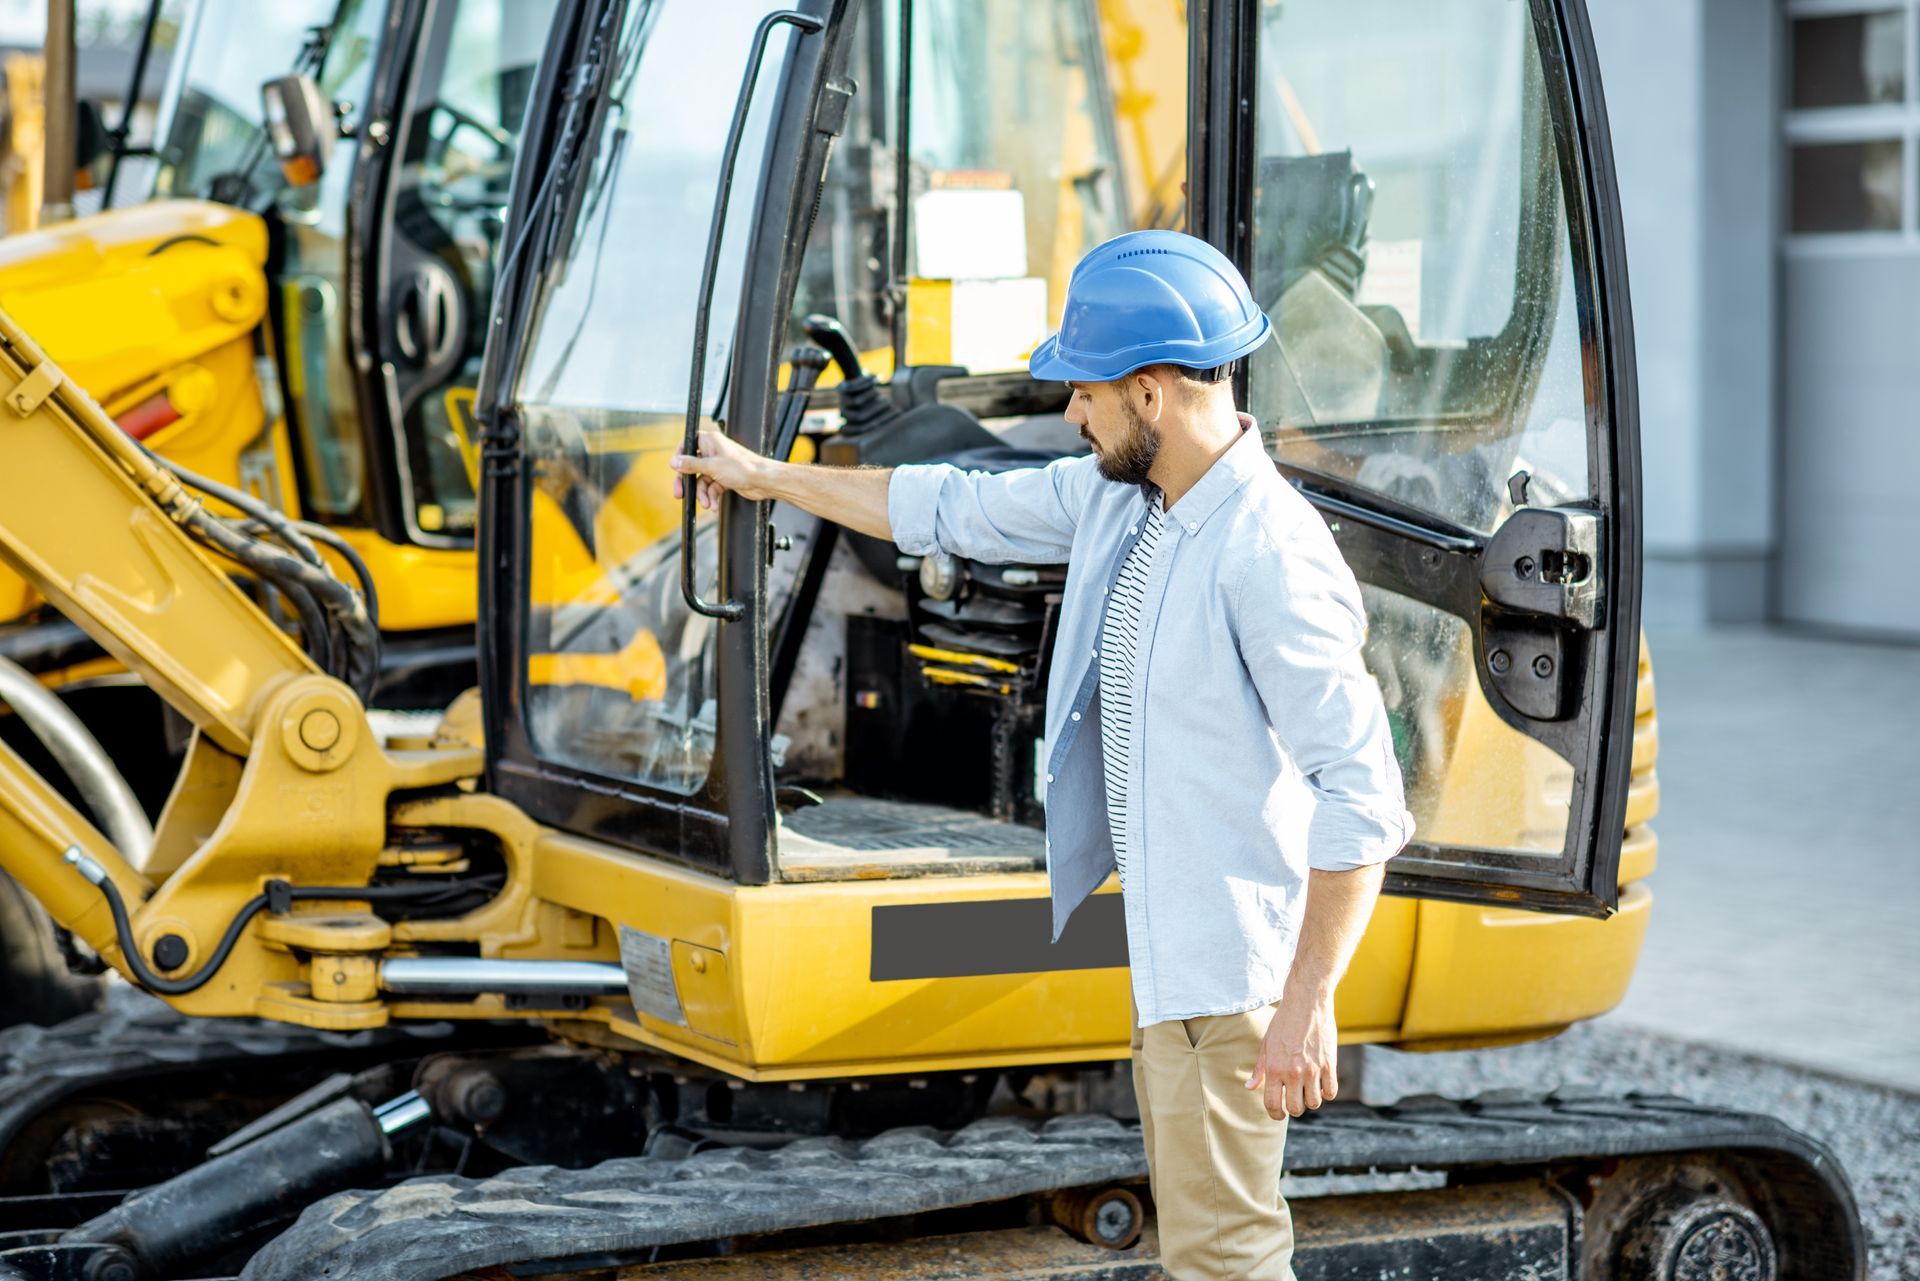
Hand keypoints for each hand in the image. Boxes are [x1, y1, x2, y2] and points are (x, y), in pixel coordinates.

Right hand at [669, 429, 775, 508]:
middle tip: (680, 493)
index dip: (680, 456)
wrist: (763, 481)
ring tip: (707, 504)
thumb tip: (674, 462)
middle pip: (693, 466)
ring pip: (703, 480)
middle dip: (688, 482)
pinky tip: (714, 504)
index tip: (675, 468)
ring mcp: (720, 465)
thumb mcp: (711, 467)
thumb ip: (691, 465)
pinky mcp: (725, 477)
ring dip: (703, 494)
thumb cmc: (743, 468)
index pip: (688, 444)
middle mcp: (714, 451)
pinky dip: (712, 496)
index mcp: (710, 441)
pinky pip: (712, 487)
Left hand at [1245, 990, 1337, 1119]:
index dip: (1275, 1114)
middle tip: (1294, 1099)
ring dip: (1310, 1100)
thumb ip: (1260, 1069)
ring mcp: (1313, 1070)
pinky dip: (1326, 1092)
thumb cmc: (1283, 1023)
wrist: (1307, 1003)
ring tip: (1308, 1090)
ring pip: (1314, 1103)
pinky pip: (1331, 1092)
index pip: (1273, 1104)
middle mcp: (1293, 1072)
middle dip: (1294, 1108)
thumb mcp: (1267, 1045)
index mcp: (1274, 1069)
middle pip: (1296, 1108)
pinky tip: (1321, 1084)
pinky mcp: (1329, 1065)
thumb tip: (1249, 1088)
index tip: (1279, 1114)